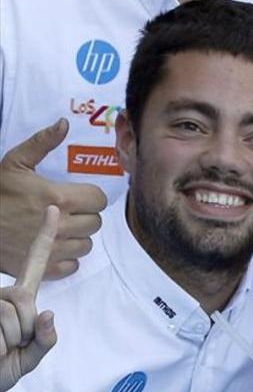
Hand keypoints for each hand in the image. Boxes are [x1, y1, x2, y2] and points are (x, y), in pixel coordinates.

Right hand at [0, 120, 105, 278]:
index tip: (76, 196)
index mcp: (61, 198)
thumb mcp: (15, 163)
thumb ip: (42, 143)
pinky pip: (73, 265)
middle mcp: (63, 225)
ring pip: (86, 244)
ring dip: (76, 237)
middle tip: (64, 212)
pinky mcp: (45, 267)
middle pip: (95, 222)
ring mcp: (55, 249)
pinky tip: (52, 245)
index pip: (99, 200)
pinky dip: (66, 258)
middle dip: (83, 216)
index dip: (89, 197)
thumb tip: (64, 124)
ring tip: (58, 228)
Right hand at [0, 206, 58, 391]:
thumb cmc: (0, 370)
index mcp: (18, 300)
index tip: (54, 209)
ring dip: (9, 341)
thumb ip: (44, 340)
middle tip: (11, 345)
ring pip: (11, 316)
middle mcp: (1, 295)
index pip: (35, 265)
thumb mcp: (29, 358)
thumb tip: (48, 314)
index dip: (44, 237)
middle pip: (24, 299)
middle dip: (24, 330)